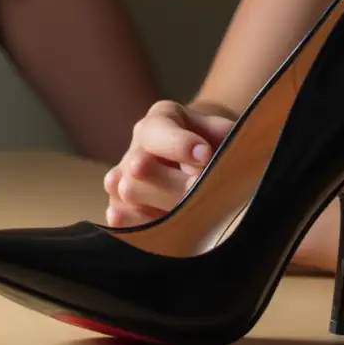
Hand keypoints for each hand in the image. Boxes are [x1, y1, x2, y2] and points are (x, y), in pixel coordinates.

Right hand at [103, 100, 234, 228]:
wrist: (199, 156)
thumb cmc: (212, 141)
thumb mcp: (219, 130)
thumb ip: (221, 137)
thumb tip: (218, 156)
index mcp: (160, 119)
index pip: (158, 132)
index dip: (180, 145)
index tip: (206, 155)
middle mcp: (137, 145)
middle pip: (140, 167)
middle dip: (173, 183)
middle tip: (199, 190)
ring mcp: (125, 175)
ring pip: (129, 192)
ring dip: (159, 205)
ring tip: (187, 211)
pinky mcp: (122, 202)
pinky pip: (122, 215)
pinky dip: (138, 223)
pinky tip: (161, 225)